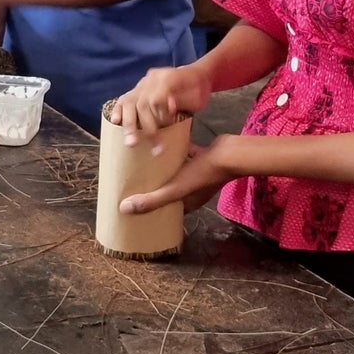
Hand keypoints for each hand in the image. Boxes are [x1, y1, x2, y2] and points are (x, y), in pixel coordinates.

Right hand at [109, 64, 213, 145]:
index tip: (167, 127)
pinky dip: (118, 109)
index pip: (156, 98)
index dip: (159, 115)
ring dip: (128, 123)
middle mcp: (153, 78)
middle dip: (142, 127)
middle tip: (143, 145)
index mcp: (169, 78)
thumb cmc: (198, 89)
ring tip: (130, 142)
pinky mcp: (139, 88)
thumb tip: (169, 107)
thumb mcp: (197, 95)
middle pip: (141, 103)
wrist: (196, 74)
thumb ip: (183, 101)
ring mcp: (144, 82)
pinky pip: (125, 98)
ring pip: (130, 101)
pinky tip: (115, 121)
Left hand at [118, 136, 235, 216]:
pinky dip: (175, 151)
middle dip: (157, 187)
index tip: (138, 204)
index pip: (169, 210)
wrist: (230, 153)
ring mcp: (199, 173)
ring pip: (177, 172)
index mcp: (189, 202)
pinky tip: (162, 142)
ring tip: (145, 162)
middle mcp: (194, 190)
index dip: (155, 209)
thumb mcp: (175, 189)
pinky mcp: (202, 157)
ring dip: (164, 169)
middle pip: (171, 190)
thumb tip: (124, 209)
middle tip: (137, 182)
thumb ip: (152, 199)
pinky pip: (185, 155)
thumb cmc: (203, 174)